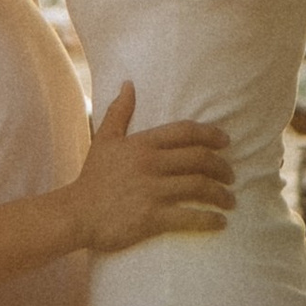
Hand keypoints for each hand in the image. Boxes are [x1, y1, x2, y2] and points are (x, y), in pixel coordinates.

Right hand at [69, 81, 235, 254]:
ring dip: (221, 194)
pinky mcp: (151, 217)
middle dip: (222, 167)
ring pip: (199, 186)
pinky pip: (189, 216)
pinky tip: (220, 222)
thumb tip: (128, 84)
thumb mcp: (104, 140)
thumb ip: (119, 112)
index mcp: (142, 144)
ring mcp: (152, 191)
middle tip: (231, 176)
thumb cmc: (92, 178)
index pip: (186, 132)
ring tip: (229, 200)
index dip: (211, 134)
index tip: (226, 142)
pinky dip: (209, 219)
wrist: (75, 214)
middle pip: (199, 159)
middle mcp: (150, 164)